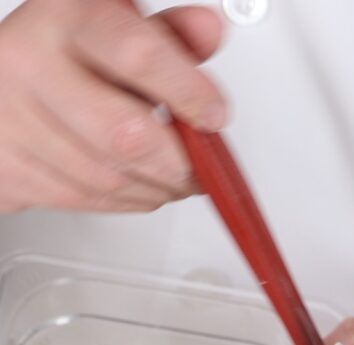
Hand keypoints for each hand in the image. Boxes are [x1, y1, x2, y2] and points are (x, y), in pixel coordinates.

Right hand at [0, 0, 226, 212]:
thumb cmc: (55, 49)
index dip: (188, 92)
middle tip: (202, 168)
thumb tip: (208, 30)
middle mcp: (29, 64)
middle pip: (126, 134)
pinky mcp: (8, 169)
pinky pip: (87, 201)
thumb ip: (165, 34)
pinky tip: (141, 185)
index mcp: (62, 16)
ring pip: (110, 178)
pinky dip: (128, 200)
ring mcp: (12, 120)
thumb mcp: (110, 23)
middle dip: (179, 163)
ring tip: (175, 178)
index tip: (215, 115)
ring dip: (158, 188)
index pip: (137, 55)